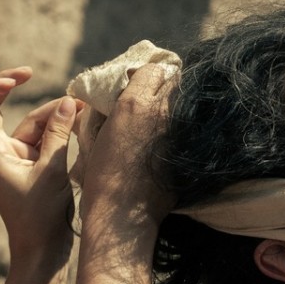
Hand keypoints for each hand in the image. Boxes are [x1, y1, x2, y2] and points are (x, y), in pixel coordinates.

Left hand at [0, 69, 77, 258]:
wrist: (43, 251)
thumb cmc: (39, 218)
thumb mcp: (51, 172)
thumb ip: (58, 134)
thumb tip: (68, 102)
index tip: (16, 82)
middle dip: (13, 88)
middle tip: (30, 72)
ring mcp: (16, 157)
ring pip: (29, 122)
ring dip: (52, 112)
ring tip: (81, 107)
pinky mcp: (33, 165)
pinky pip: (44, 137)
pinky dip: (59, 128)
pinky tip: (80, 121)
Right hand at [77, 62, 174, 223]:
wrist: (123, 214)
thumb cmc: (101, 178)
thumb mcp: (94, 135)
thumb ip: (107, 109)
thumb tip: (114, 96)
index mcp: (135, 103)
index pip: (154, 68)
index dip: (148, 76)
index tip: (142, 85)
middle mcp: (162, 111)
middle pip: (175, 81)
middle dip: (165, 86)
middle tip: (154, 99)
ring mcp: (179, 130)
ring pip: (185, 103)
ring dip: (175, 106)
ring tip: (163, 120)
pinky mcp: (189, 149)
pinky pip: (190, 128)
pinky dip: (183, 129)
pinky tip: (170, 141)